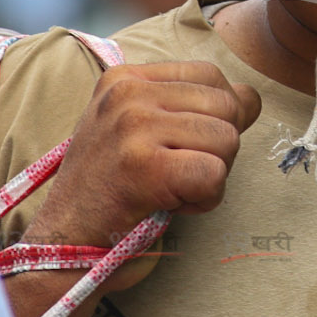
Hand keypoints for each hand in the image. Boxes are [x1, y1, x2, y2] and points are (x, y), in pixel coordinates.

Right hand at [22, 60, 260, 278]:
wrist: (65, 241)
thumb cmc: (111, 190)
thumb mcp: (142, 130)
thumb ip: (192, 107)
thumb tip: (251, 98)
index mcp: (125, 77)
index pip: (211, 75)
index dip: (215, 117)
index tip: (181, 148)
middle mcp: (127, 93)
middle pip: (227, 107)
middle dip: (217, 149)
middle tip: (178, 175)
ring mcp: (133, 126)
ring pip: (227, 140)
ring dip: (211, 177)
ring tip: (170, 189)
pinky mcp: (143, 166)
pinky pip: (215, 174)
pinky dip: (204, 199)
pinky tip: (172, 205)